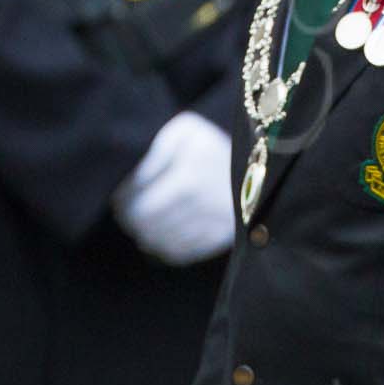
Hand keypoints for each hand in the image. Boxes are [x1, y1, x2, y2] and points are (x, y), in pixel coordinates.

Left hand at [112, 111, 234, 264]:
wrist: (262, 159)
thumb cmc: (215, 140)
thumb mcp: (185, 131)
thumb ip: (155, 152)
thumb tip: (134, 184)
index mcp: (186, 178)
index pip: (135, 205)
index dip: (121, 204)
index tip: (120, 201)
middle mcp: (200, 206)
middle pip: (146, 228)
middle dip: (133, 222)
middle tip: (130, 215)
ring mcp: (213, 224)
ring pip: (163, 243)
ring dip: (149, 236)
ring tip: (148, 224)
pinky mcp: (224, 237)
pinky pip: (184, 253)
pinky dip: (169, 249)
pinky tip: (166, 236)